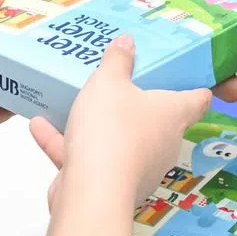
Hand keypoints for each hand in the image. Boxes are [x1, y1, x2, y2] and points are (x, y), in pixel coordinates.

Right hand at [29, 36, 209, 211]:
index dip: (197, 87)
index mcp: (172, 115)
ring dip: (97, 125)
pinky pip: (88, 159)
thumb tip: (128, 42)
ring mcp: (137, 169)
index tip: (192, 76)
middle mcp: (162, 144)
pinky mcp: (108, 187)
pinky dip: (66, 144)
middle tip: (123, 82)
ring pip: (119, 141)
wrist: (92, 193)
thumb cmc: (112, 128)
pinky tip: (39, 126)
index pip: (197, 100)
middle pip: (157, 120)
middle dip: (139, 105)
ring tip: (76, 102)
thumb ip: (117, 60)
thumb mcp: (109, 81)